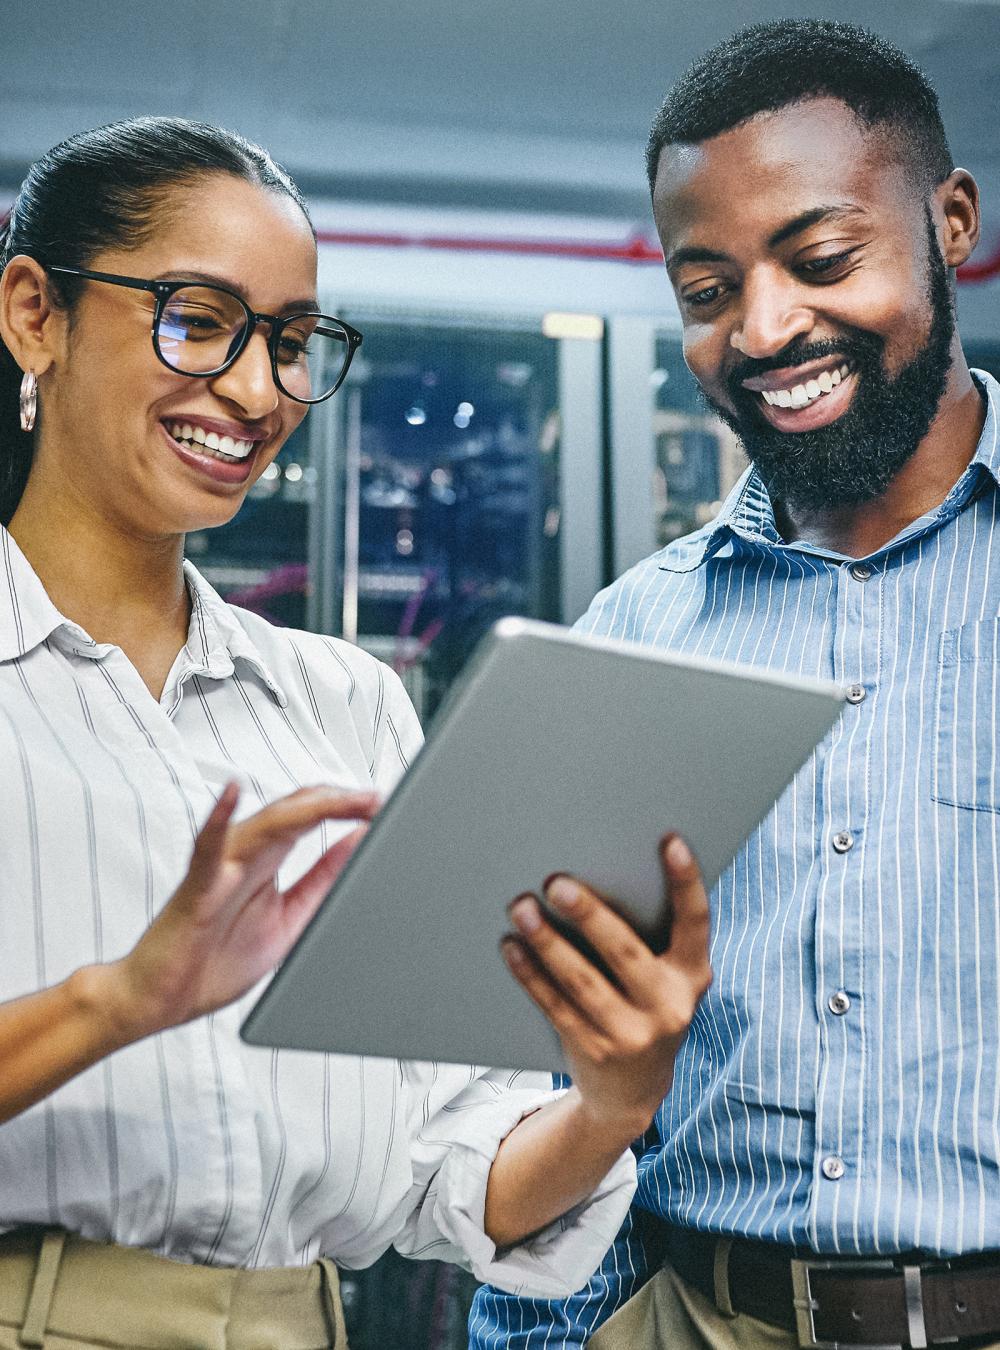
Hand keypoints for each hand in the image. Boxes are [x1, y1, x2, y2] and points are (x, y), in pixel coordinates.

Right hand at [106, 783, 377, 1039]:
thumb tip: (358, 843)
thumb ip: (320, 881)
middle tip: (378, 798)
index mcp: (266, 861)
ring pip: (266, 823)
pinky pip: (206, 848)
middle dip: (339, 801)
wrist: (159, 1000)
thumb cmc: (213, 961)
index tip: (385, 803)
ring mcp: (218, 868)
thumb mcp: (289, 919)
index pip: (310, 816)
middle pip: (296, 811)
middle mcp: (243, 855)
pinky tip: (233, 794)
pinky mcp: (195, 889)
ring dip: (308, 807)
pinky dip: (219, 818)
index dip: (348, 806)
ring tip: (345, 798)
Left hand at [501, 835, 711, 1140]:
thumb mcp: (665, 981)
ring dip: (547, 942)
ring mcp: (632, 1035)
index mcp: (692, 977)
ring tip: (521, 907)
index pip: (696, 922)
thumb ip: (650, 940)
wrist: (633, 1095)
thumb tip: (593, 878)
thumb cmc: (645, 1009)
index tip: (670, 842)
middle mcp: (669, 1007)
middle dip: (590, 915)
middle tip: (557, 883)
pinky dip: (531, 975)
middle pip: (626, 953)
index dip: (687, 882)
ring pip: (582, 981)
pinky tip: (512, 947)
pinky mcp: (594, 1051)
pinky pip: (555, 1006)